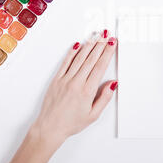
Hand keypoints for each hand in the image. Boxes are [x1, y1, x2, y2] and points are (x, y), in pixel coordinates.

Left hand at [2, 30, 116, 162]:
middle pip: (91, 59)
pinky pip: (65, 62)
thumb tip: (112, 84)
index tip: (112, 43)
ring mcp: (65, 79)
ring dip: (89, 45)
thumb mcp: (93, 115)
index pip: (100, 66)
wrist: (50, 127)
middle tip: (107, 34)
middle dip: (101, 45)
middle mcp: (76, 82)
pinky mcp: (56, 79)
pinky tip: (78, 44)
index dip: (107, 53)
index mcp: (87, 91)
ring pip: (80, 58)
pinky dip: (72, 52)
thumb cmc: (71, 123)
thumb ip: (104, 98)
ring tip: (96, 36)